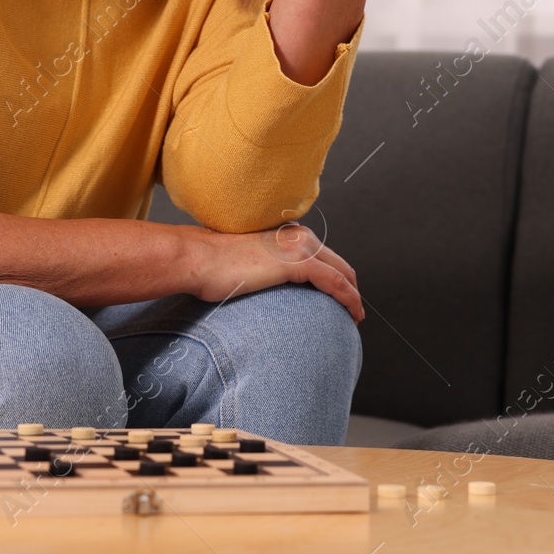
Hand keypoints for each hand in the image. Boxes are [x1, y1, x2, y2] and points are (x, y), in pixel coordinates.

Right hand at [180, 223, 364, 323]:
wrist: (198, 259)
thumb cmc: (212, 266)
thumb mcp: (246, 263)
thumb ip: (263, 269)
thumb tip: (265, 285)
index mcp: (288, 234)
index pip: (323, 257)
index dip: (337, 278)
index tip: (340, 300)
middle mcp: (299, 236)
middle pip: (339, 264)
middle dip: (351, 289)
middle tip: (353, 312)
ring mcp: (299, 247)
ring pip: (343, 274)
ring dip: (353, 298)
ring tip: (355, 319)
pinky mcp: (297, 263)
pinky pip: (336, 283)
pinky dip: (349, 300)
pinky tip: (353, 316)